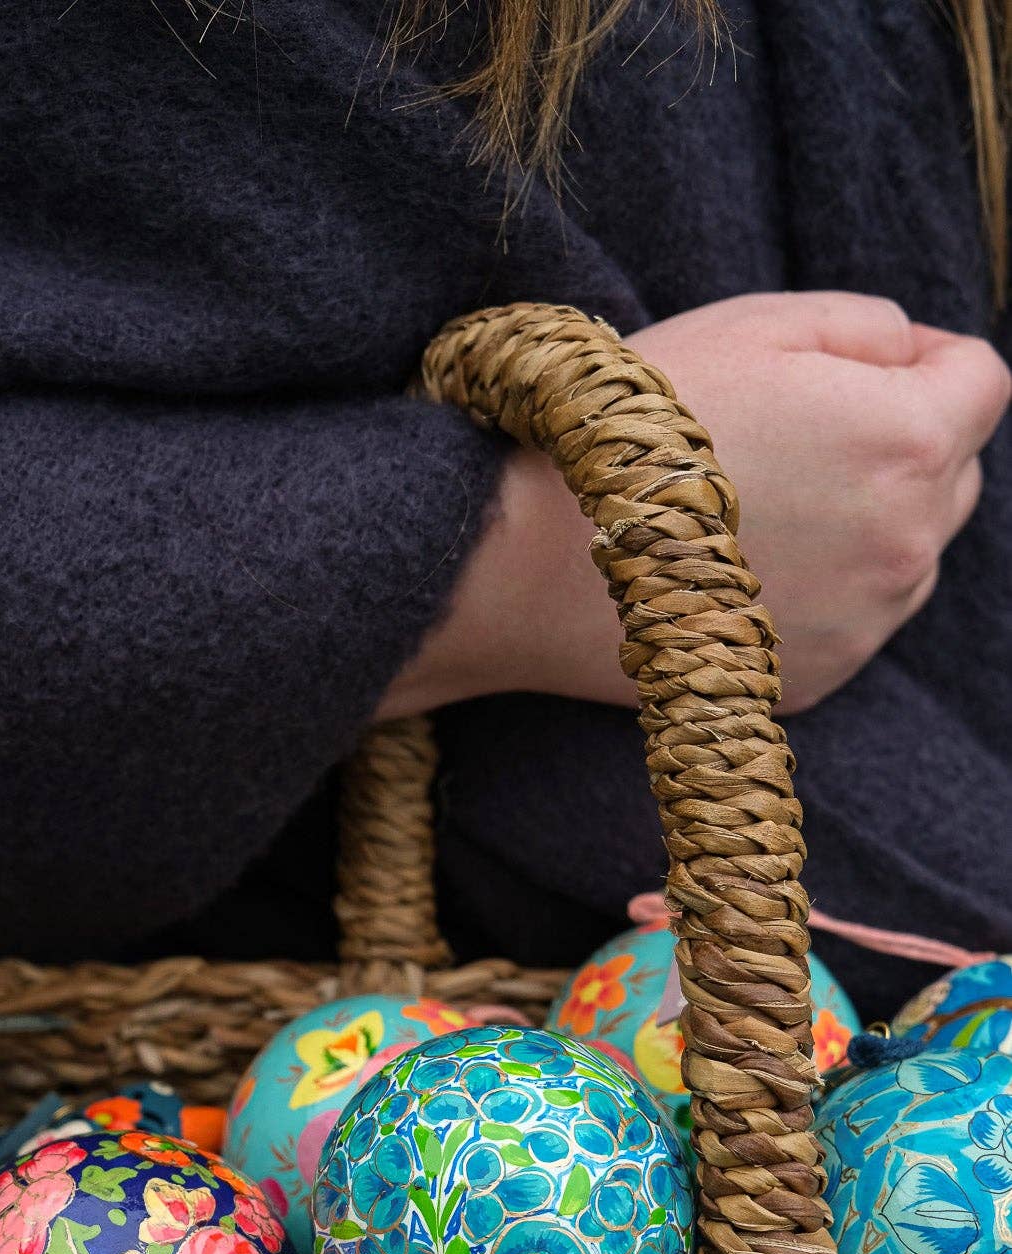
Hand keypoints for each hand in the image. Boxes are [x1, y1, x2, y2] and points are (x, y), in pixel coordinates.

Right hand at [633, 292, 1010, 711]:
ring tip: (762, 507)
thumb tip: (914, 356)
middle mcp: (909, 543)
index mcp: (909, 439)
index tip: (866, 366)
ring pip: (909, 553)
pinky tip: (742, 567)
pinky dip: (820, 590)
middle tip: (797, 435)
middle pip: (954, 474)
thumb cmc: (641, 428)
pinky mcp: (818, 678)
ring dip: (866, 522)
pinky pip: (854, 618)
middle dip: (901, 442)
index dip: (930, 360)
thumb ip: (870, 326)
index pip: (984, 382)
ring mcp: (866, 622)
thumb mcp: (760, 323)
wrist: (538, 556)